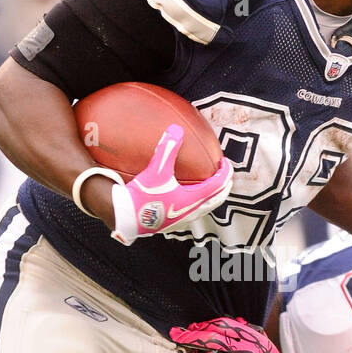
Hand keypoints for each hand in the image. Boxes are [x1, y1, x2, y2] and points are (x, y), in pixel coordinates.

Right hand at [111, 125, 232, 244]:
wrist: (125, 218)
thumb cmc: (142, 196)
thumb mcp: (156, 170)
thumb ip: (167, 148)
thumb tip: (175, 129)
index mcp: (192, 199)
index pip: (218, 184)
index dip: (225, 172)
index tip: (226, 162)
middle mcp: (191, 211)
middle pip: (217, 199)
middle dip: (224, 186)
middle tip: (225, 175)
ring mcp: (182, 220)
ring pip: (206, 208)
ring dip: (213, 196)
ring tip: (211, 187)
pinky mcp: (172, 224)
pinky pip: (193, 213)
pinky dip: (199, 203)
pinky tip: (187, 198)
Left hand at [170, 317, 285, 352]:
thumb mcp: (263, 343)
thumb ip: (248, 330)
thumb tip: (234, 319)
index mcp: (250, 337)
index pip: (223, 324)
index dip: (205, 324)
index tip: (192, 326)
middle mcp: (244, 350)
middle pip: (212, 339)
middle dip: (191, 336)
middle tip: (177, 335)